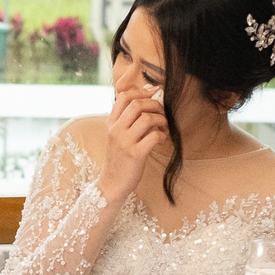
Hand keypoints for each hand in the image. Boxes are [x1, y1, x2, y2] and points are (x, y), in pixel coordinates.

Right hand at [101, 81, 169, 201]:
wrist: (112, 183)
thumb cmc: (119, 158)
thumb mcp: (117, 136)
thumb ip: (126, 120)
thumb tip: (148, 101)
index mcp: (110, 123)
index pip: (123, 97)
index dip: (141, 91)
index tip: (153, 93)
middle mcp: (116, 130)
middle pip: (137, 104)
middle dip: (154, 105)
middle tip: (162, 112)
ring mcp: (125, 142)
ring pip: (147, 119)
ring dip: (161, 120)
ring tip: (163, 126)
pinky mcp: (135, 154)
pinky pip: (154, 136)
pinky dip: (162, 135)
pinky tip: (161, 139)